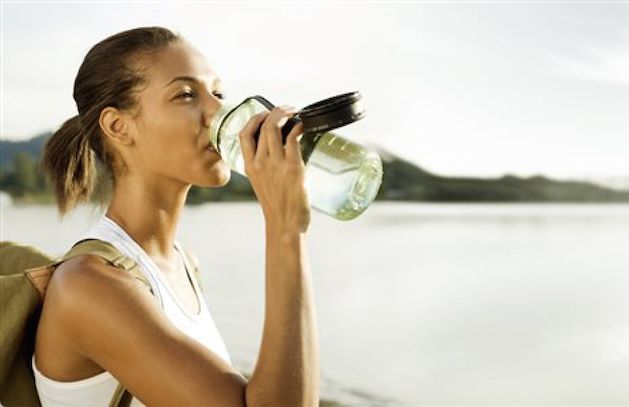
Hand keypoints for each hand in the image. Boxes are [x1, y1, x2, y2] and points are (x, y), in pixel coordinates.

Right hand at [239, 106, 310, 233]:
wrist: (285, 224)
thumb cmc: (278, 206)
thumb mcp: (262, 183)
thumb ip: (265, 166)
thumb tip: (280, 149)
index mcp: (250, 166)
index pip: (244, 134)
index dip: (254, 118)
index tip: (265, 113)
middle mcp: (260, 162)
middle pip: (263, 124)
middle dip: (276, 111)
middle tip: (288, 109)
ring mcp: (276, 164)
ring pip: (275, 126)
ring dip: (287, 114)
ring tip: (296, 113)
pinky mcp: (293, 167)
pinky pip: (293, 137)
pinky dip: (299, 127)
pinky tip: (303, 126)